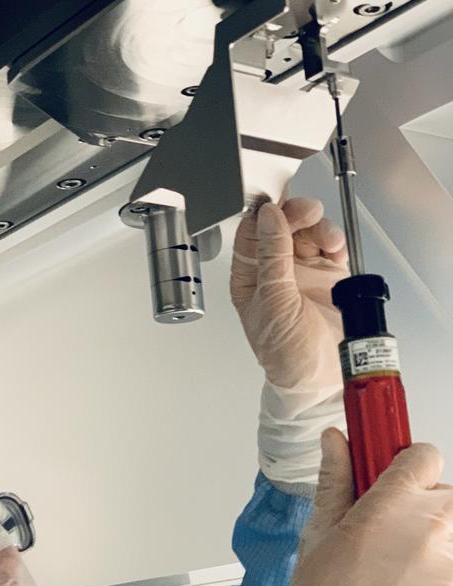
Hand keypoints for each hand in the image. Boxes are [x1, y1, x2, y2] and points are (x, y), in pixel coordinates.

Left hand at [230, 198, 347, 393]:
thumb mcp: (273, 303)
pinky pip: (330, 245)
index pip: (251, 234)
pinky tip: (335, 248)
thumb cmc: (285, 354)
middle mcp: (274, 271)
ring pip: (307, 231)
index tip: (276, 206)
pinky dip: (334, 240)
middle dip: (294, 214)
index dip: (263, 216)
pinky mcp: (328, 275)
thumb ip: (272, 258)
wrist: (318, 379)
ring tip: (327, 239)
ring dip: (318, 227)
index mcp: (249, 278)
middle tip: (307, 213)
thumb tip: (268, 218)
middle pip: (281, 226)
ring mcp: (302, 272)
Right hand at [286, 429, 452, 585]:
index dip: (407, 468)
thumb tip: (336, 440)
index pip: (422, 456)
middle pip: (448, 493)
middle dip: (427, 507)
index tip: (396, 483)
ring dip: (441, 539)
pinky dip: (445, 570)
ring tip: (411, 567)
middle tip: (398, 535)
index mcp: (391, 505)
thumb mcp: (320, 533)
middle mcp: (432, 527)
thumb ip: (335, 481)